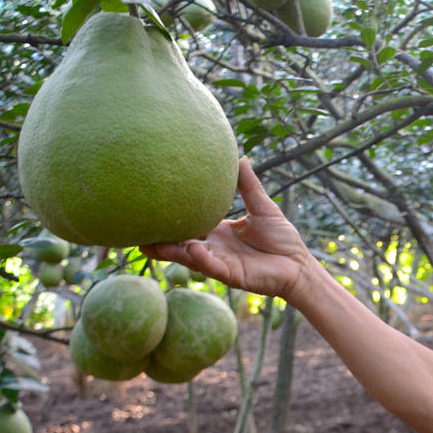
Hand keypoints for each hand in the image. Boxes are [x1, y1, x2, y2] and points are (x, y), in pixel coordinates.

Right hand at [141, 157, 312, 299]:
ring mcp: (221, 263)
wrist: (299, 265)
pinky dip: (202, 260)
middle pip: (179, 243)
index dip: (168, 218)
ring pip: (190, 258)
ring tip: (150, 243)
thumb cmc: (281, 238)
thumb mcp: (262, 206)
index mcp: (217, 232)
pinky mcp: (233, 276)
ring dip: (172, 252)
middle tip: (133, 230)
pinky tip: (193, 249)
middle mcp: (213, 248)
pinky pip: (213, 268)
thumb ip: (248, 184)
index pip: (187, 224)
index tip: (147, 206)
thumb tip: (239, 155)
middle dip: (157, 239)